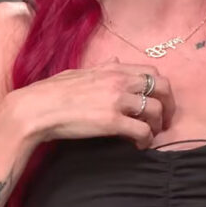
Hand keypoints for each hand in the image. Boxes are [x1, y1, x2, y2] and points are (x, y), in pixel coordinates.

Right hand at [7, 57, 175, 149]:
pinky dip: (146, 140)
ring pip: (156, 110)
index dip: (160, 88)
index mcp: (113, 68)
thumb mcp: (79, 72)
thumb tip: (116, 60)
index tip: (159, 101)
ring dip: (158, 125)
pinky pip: (143, 130)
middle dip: (170, 105)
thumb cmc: (52, 92)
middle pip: (163, 88)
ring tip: (151, 135)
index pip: (152, 72)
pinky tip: (140, 146)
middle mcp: (120, 81)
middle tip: (166, 121)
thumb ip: (102, 67)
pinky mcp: (113, 121)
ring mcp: (117, 100)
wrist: (35, 108)